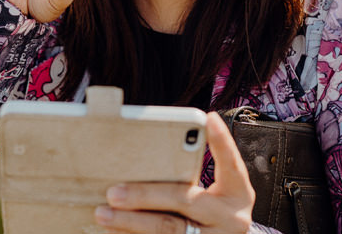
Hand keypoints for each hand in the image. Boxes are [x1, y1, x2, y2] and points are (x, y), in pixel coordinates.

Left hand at [97, 112, 255, 232]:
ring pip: (169, 230)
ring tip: (104, 213)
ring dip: (131, 222)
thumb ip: (192, 177)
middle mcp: (231, 219)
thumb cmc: (214, 211)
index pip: (231, 163)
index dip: (222, 142)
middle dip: (145, 195)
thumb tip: (147, 160)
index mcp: (238, 194)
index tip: (209, 118)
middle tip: (114, 192)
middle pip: (185, 201)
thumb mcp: (217, 194)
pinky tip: (114, 230)